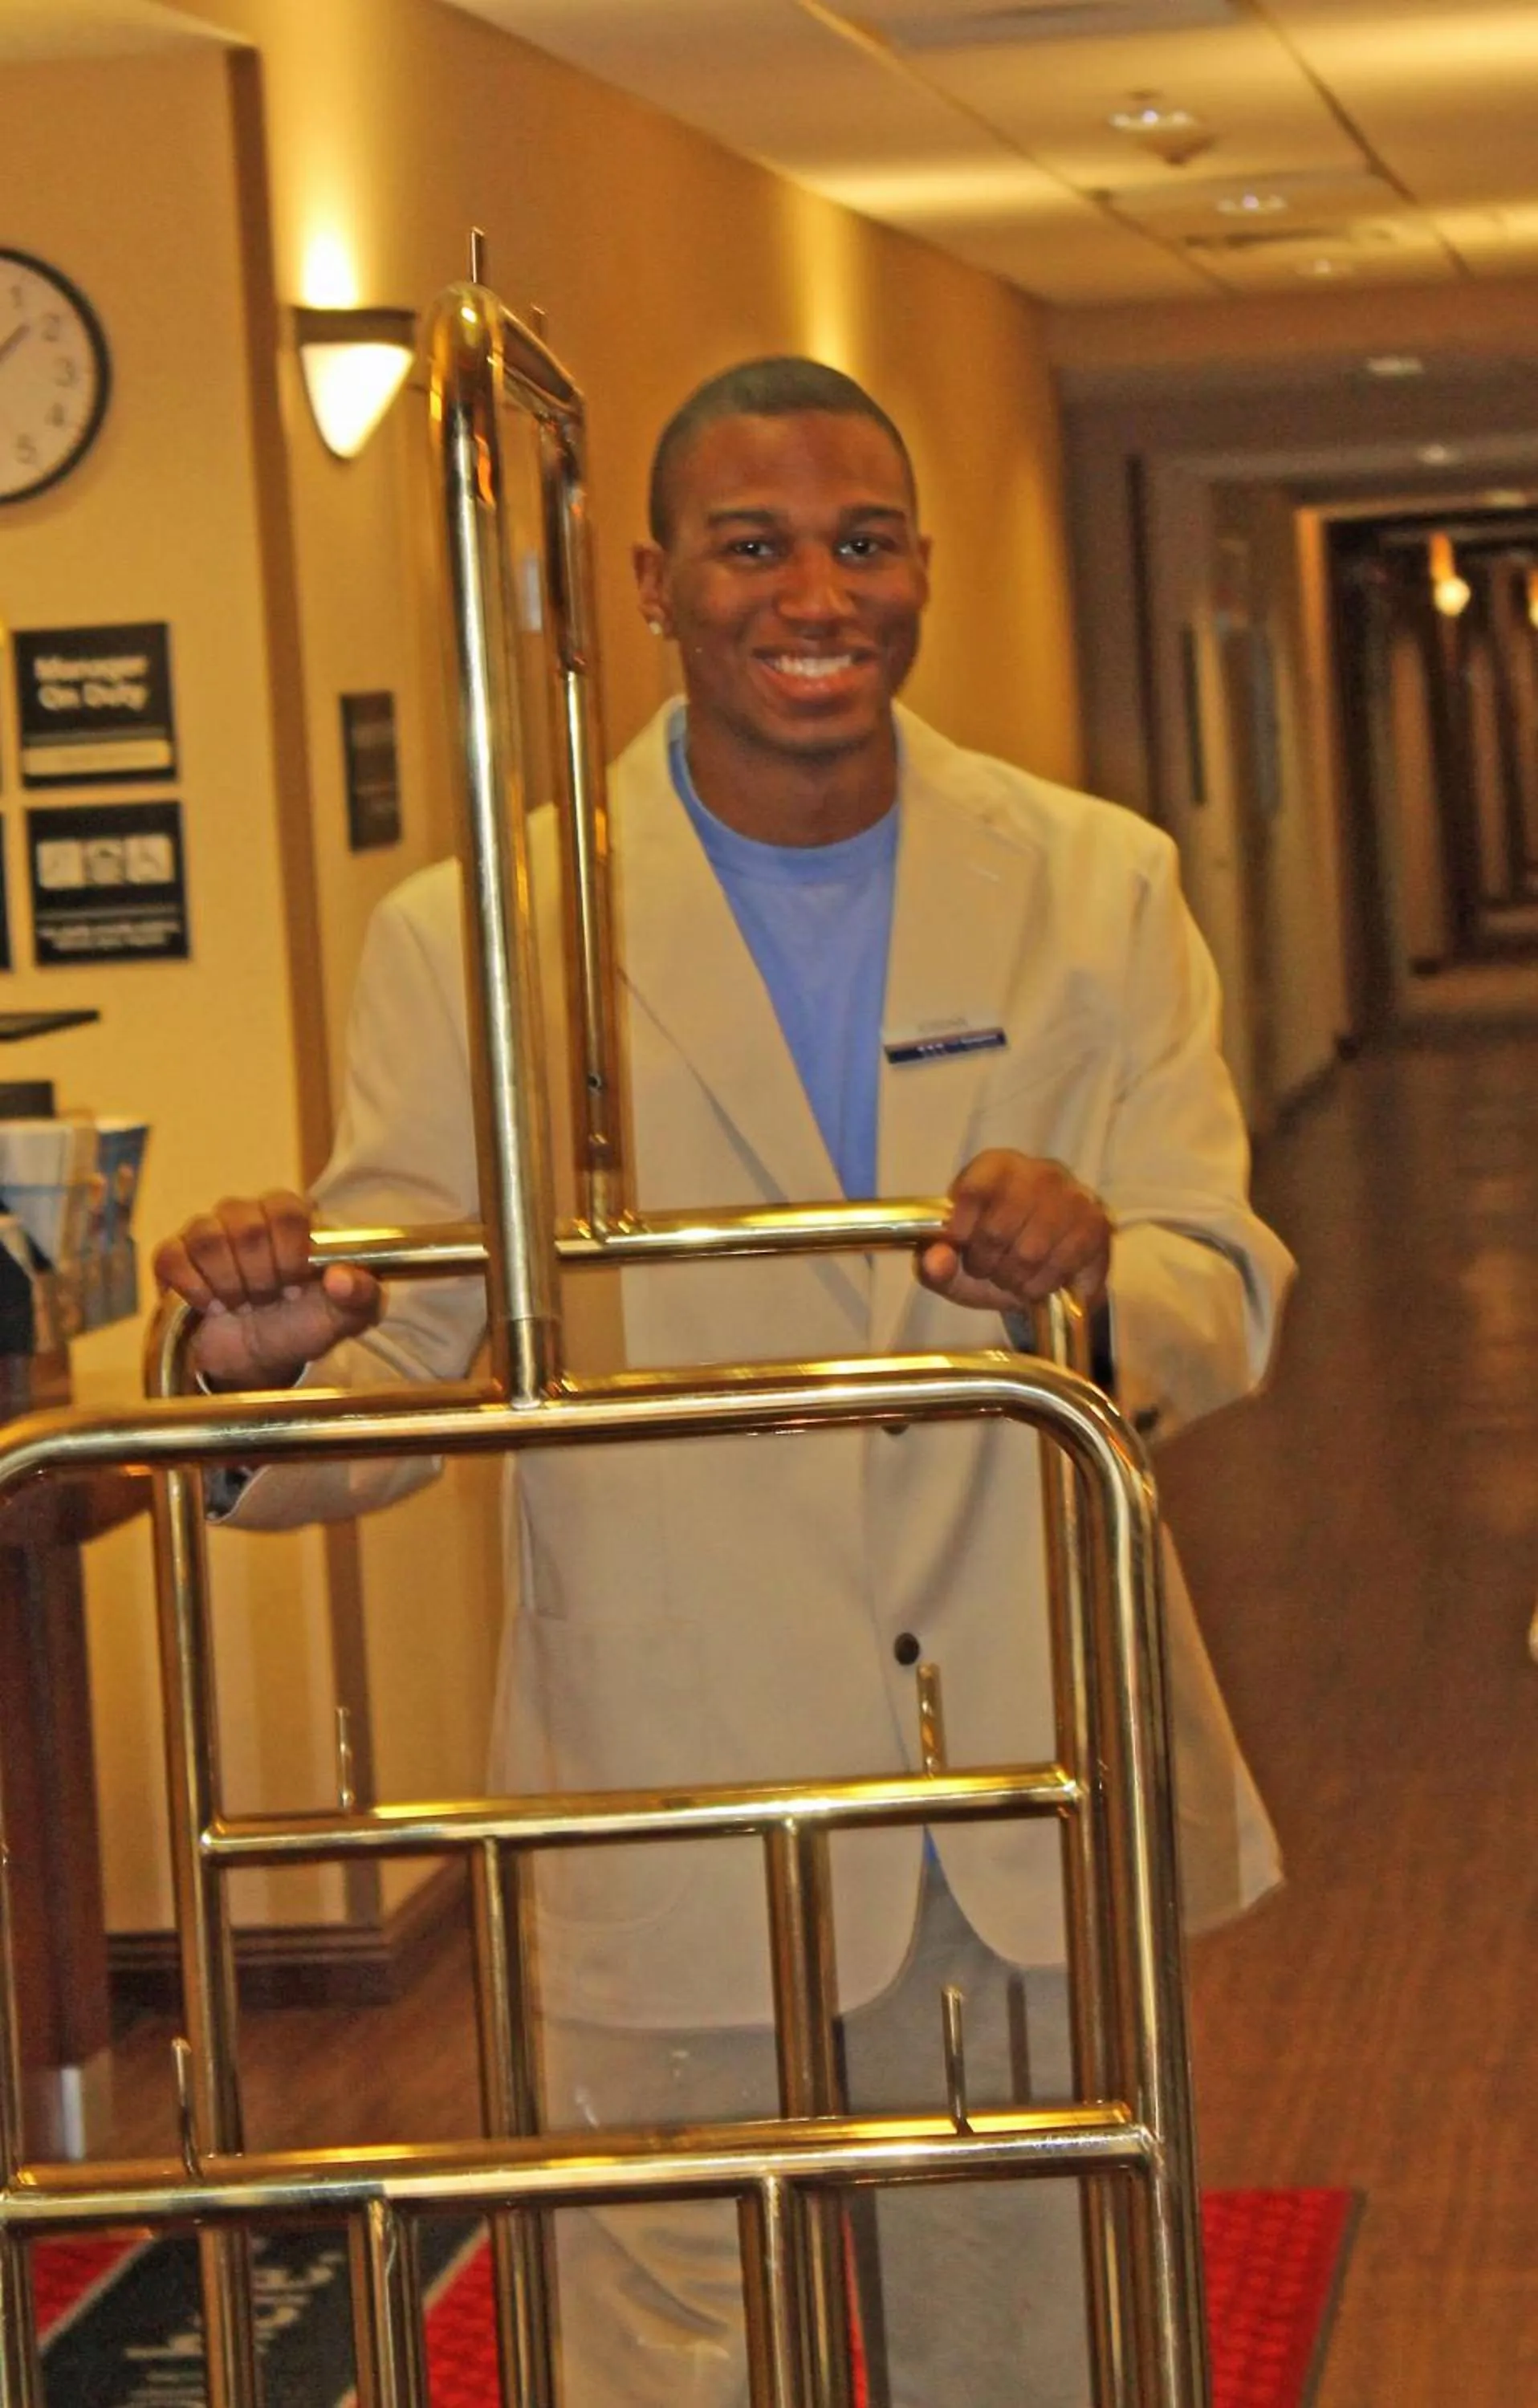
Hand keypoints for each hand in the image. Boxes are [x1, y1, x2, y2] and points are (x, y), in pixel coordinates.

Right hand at [152, 1190, 381, 1389]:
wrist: (259, 1357)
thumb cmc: (303, 1324)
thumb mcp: (346, 1318)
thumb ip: (361, 1296)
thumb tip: (341, 1279)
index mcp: (291, 1216)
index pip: (287, 1210)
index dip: (290, 1254)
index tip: (294, 1287)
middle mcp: (247, 1214)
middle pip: (246, 1226)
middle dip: (260, 1277)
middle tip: (268, 1300)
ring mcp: (207, 1231)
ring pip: (207, 1238)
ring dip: (229, 1284)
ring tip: (242, 1304)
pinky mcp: (175, 1255)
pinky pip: (171, 1256)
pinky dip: (193, 1288)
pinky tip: (211, 1306)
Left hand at [917, 1150, 1111, 1315]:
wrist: (1044, 1275)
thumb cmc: (992, 1257)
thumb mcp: (953, 1263)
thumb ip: (933, 1262)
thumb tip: (937, 1259)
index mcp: (996, 1166)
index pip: (973, 1189)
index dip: (961, 1228)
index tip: (961, 1246)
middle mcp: (1038, 1172)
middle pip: (997, 1228)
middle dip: (984, 1263)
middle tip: (988, 1268)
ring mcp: (1072, 1196)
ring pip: (1030, 1251)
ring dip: (1012, 1278)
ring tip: (1011, 1277)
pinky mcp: (1096, 1225)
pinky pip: (1060, 1265)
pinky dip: (1040, 1285)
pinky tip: (1036, 1282)